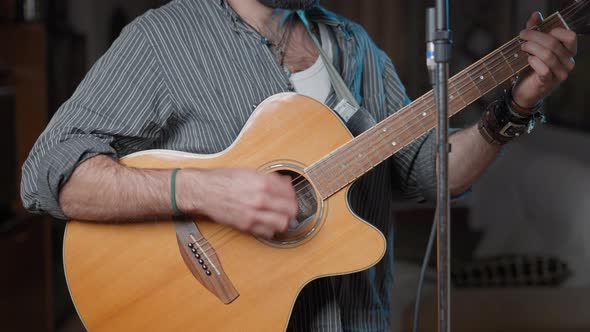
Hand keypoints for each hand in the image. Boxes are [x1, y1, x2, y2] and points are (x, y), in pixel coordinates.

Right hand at [177, 168, 297, 238]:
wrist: (204, 191)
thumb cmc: (223, 180)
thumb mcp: (249, 172)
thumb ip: (269, 178)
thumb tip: (286, 183)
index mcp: (262, 183)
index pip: (290, 193)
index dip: (293, 194)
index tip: (291, 195)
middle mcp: (260, 199)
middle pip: (291, 210)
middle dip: (292, 209)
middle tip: (290, 208)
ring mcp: (254, 214)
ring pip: (282, 224)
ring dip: (284, 220)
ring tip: (281, 217)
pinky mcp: (246, 226)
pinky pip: (268, 232)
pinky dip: (271, 229)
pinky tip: (268, 223)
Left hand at [513, 12, 577, 107]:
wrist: (525, 90)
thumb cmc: (532, 67)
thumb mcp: (534, 47)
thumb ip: (536, 30)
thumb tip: (536, 15)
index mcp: (568, 52)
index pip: (570, 36)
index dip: (553, 30)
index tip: (536, 30)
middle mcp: (568, 63)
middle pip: (554, 44)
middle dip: (535, 36)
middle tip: (522, 35)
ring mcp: (559, 74)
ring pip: (548, 55)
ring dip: (532, 48)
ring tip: (523, 47)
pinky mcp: (547, 83)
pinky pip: (543, 69)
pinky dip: (533, 61)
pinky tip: (528, 59)